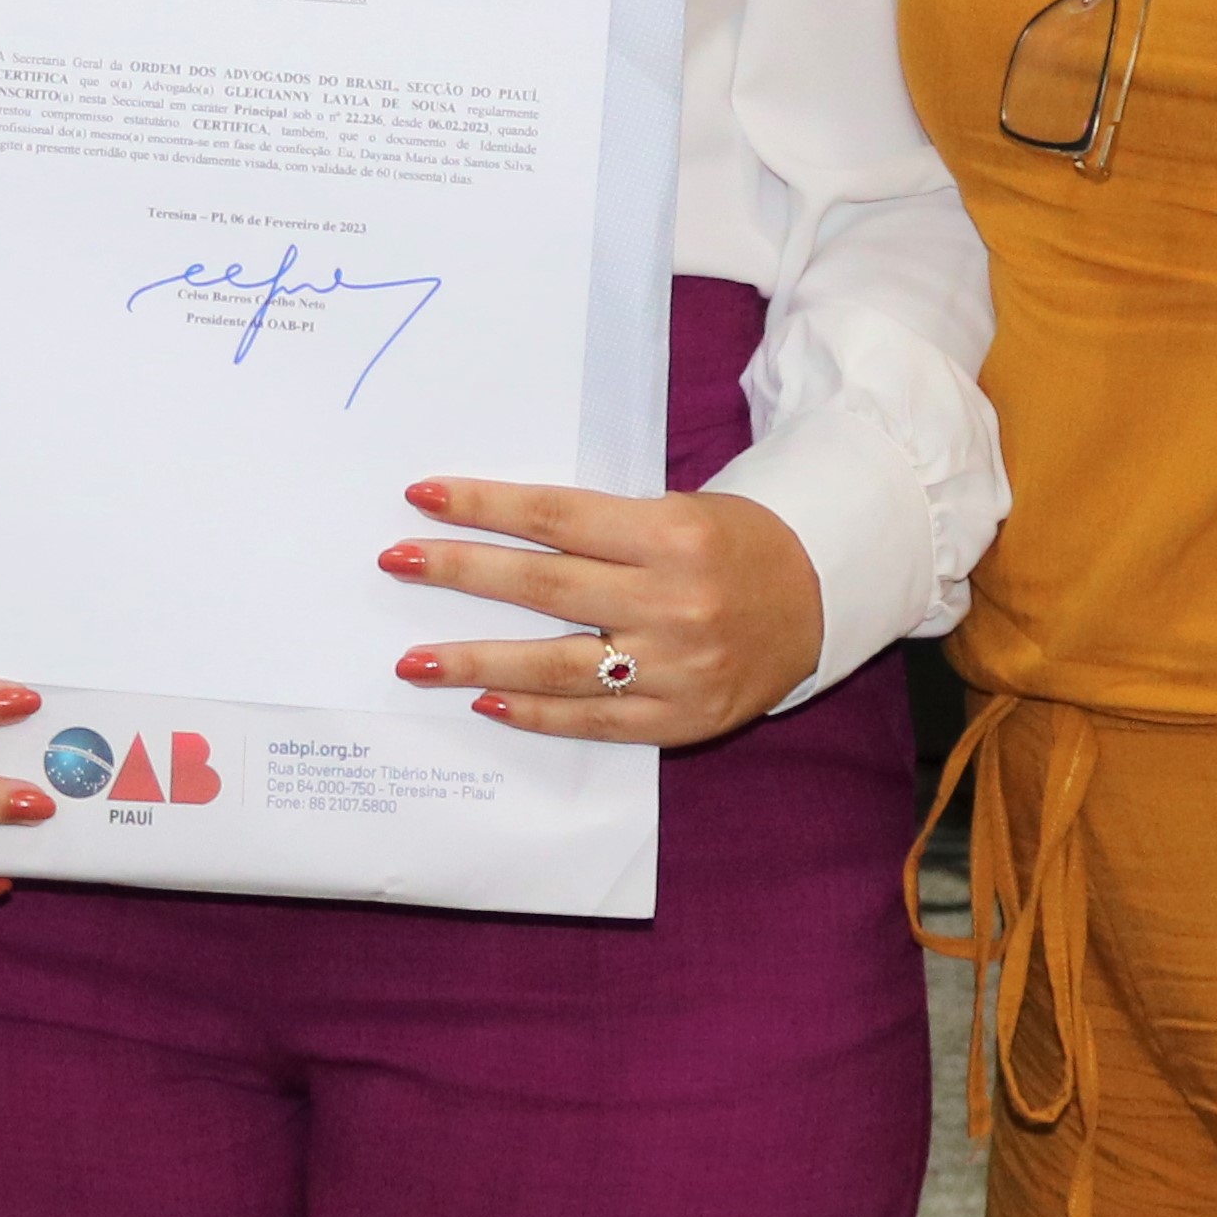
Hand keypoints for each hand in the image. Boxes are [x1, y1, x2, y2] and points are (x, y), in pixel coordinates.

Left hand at [381, 476, 822, 741]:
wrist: (821, 594)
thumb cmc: (733, 542)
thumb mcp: (676, 510)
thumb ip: (599, 529)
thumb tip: (496, 532)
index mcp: (671, 535)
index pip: (556, 518)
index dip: (484, 507)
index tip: (422, 496)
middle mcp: (673, 601)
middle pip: (544, 587)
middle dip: (460, 573)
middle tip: (395, 560)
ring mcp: (677, 667)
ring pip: (556, 666)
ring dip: (476, 662)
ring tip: (414, 661)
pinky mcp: (683, 717)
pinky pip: (592, 720)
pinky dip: (534, 712)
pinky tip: (484, 701)